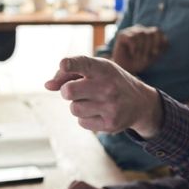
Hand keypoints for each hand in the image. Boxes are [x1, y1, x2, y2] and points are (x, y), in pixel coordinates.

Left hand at [44, 55, 163, 136]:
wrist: (140, 102)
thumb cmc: (110, 81)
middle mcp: (108, 87)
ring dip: (77, 105)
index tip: (63, 65)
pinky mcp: (111, 124)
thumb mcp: (95, 70)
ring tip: (91, 102)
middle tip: (76, 91)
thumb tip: (48, 86)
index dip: (71, 65)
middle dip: (67, 91)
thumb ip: (69, 73)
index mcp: (103, 69)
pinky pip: (82, 122)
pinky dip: (85, 118)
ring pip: (74, 108)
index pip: (84, 64)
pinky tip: (98, 112)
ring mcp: (111, 107)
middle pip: (69, 91)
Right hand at [111, 25, 168, 73]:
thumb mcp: (153, 57)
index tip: (156, 54)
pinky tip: (132, 53)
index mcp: (149, 34)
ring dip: (142, 48)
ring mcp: (131, 31)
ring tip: (138, 57)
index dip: (158, 42)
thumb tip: (166, 40)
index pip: (157, 31)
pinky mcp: (122, 34)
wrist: (125, 70)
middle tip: (146, 58)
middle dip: (150, 47)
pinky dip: (134, 47)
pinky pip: (132, 37)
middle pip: (150, 32)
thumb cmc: (139, 62)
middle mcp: (141, 30)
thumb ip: (160, 48)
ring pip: (141, 33)